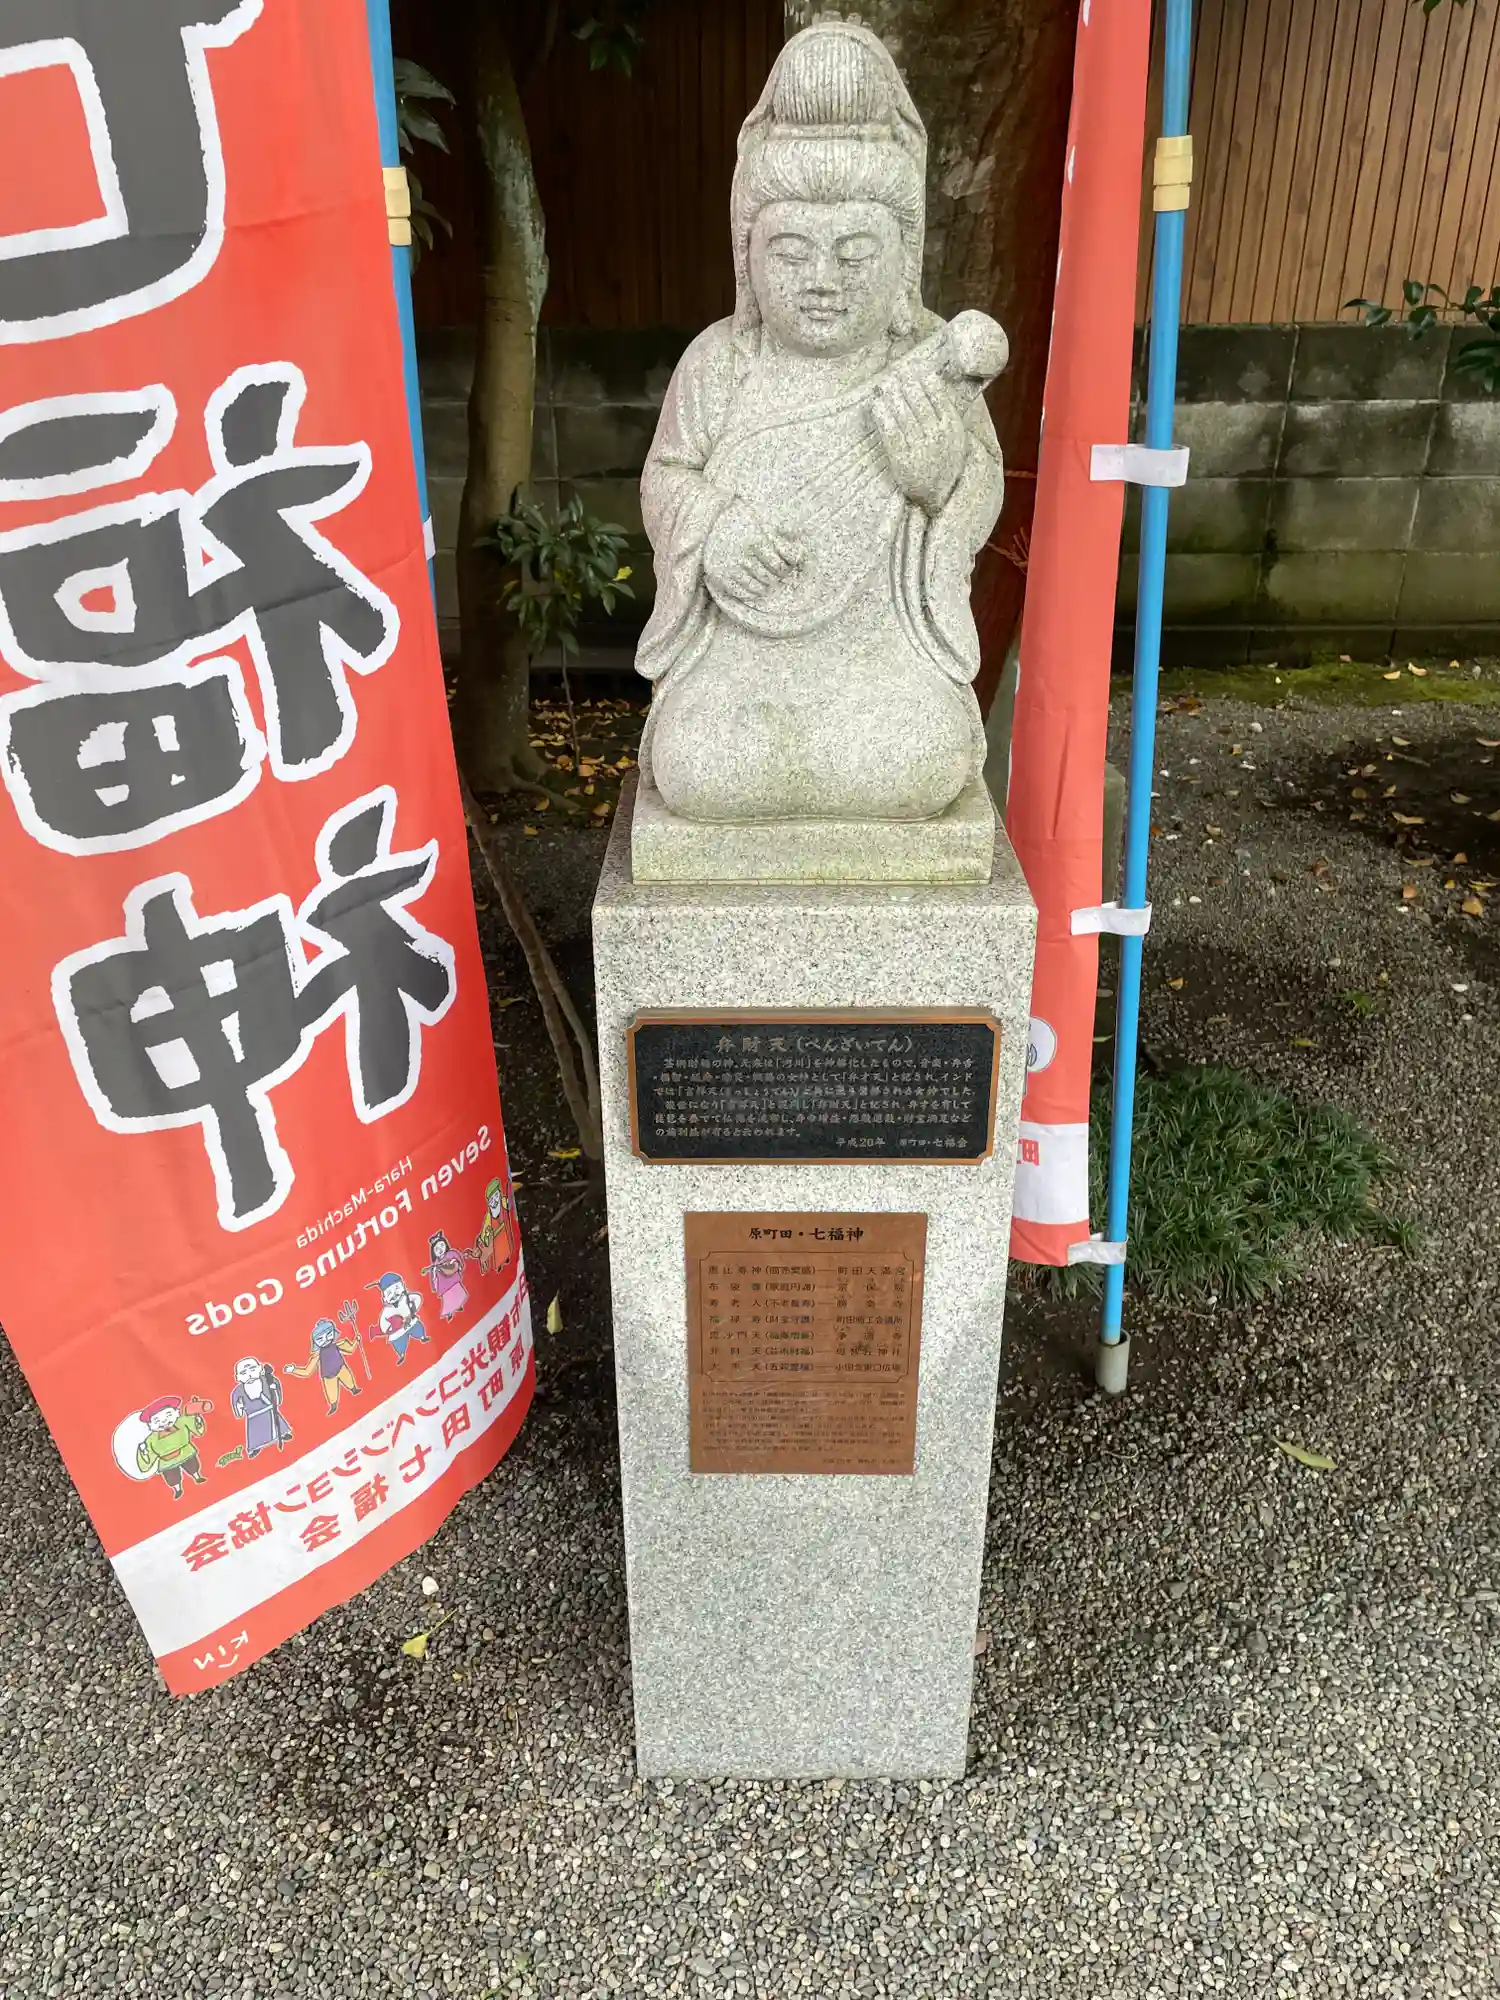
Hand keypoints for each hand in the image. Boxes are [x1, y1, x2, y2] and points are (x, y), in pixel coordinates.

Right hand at [704, 502, 805, 605]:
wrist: (713, 523)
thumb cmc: (745, 522)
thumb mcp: (765, 519)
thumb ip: (783, 528)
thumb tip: (800, 537)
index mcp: (757, 541)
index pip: (780, 565)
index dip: (786, 568)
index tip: (786, 565)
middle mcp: (744, 555)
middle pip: (769, 578)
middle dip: (776, 577)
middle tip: (776, 574)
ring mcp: (732, 567)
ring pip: (757, 587)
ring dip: (765, 586)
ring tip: (766, 580)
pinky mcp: (721, 575)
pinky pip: (741, 592)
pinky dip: (750, 592)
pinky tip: (753, 586)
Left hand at [872, 375, 965, 512]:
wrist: (939, 496)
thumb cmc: (945, 462)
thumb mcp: (957, 438)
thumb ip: (948, 414)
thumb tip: (935, 384)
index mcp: (953, 427)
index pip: (938, 395)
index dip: (924, 378)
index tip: (914, 367)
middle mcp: (937, 436)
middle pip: (918, 401)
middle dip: (905, 383)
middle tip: (895, 371)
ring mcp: (919, 448)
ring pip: (903, 414)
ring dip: (892, 395)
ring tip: (885, 384)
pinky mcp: (902, 460)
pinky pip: (890, 432)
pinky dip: (883, 416)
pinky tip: (877, 404)